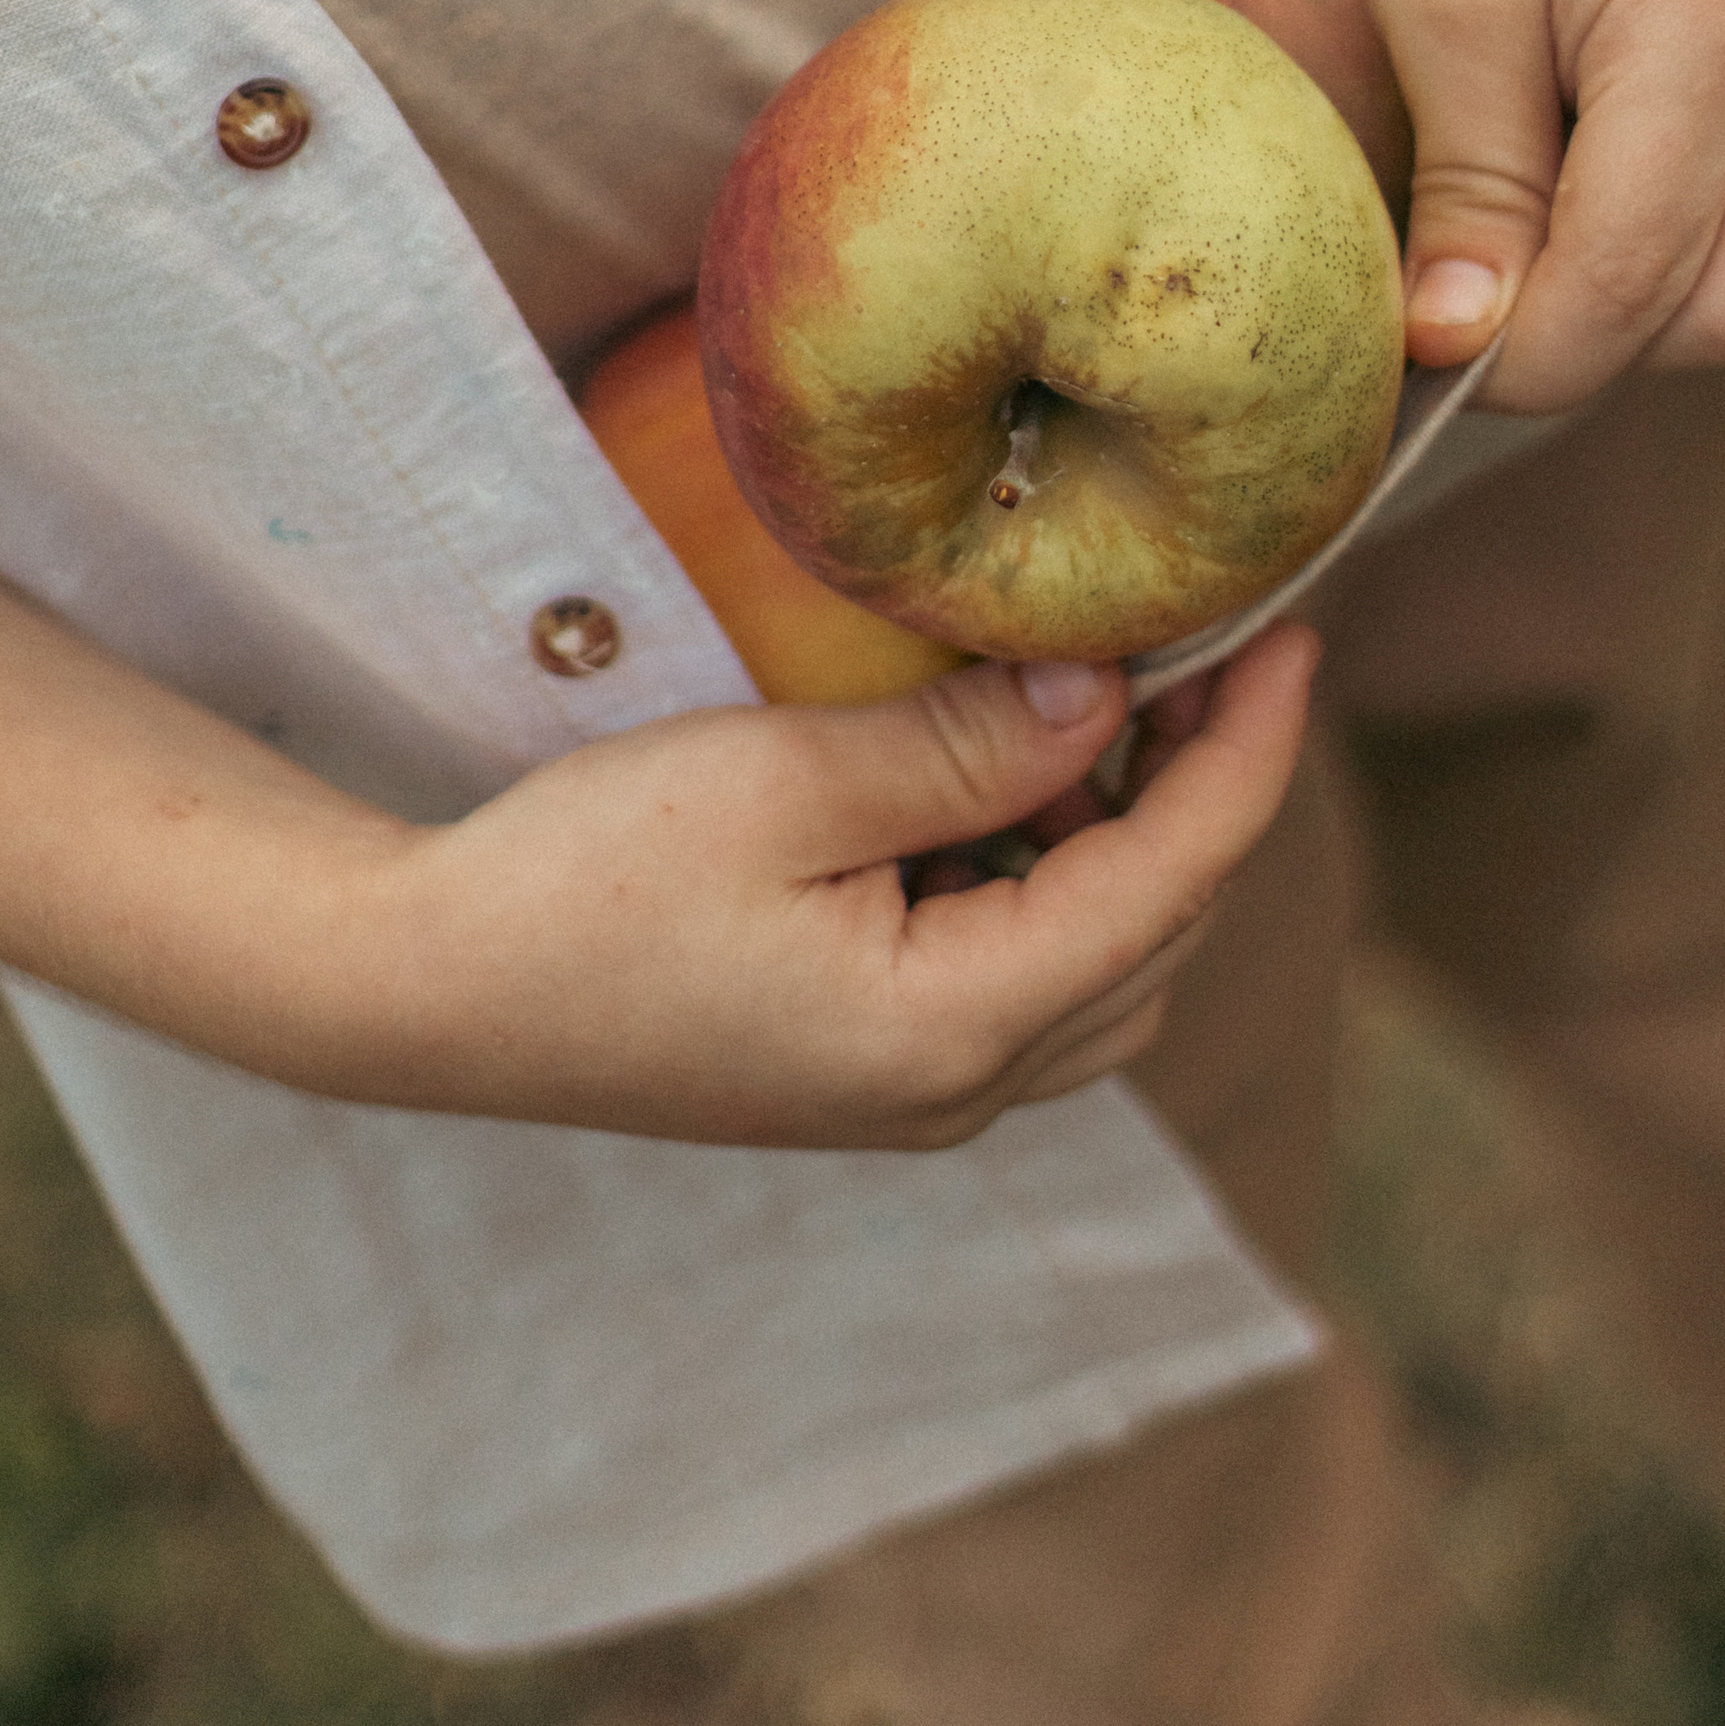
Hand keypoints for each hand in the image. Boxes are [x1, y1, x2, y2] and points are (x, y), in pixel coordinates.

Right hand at [358, 627, 1317, 1149]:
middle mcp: (957, 1092)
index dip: (1251, 754)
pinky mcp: (868, 1063)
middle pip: (1158, 936)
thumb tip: (1113, 693)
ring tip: (1081, 695)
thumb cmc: (585, 878)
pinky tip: (991, 771)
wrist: (428, 989)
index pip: (1171, 883)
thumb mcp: (784, 781)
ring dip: (1120, 834)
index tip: (1296, 633)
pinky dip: (1044, 870)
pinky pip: (1020, 969)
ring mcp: (912, 1091)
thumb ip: (967, 747)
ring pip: (1099, 962)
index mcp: (953, 1034)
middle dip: (1197, 789)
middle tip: (1198, 642)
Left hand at [1368, 0, 1724, 416]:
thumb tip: (1459, 348)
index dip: (1525, 350)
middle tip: (1489, 294)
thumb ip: (1466, 183)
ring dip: (1657, 311)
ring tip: (1545, 227)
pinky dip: (1701, 263)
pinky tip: (1610, 195)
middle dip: (1607, 341)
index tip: (1430, 350)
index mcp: (1720, 14)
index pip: (1631, 272)